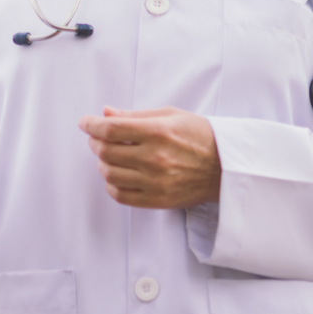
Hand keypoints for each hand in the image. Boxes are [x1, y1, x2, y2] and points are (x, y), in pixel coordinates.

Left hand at [78, 106, 220, 208]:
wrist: (227, 166)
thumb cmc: (199, 135)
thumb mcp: (169, 115)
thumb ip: (133, 115)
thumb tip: (105, 113)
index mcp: (157, 132)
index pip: (110, 129)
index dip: (91, 125)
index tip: (85, 123)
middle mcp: (155, 158)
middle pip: (105, 151)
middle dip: (95, 142)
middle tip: (98, 137)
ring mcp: (156, 182)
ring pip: (109, 173)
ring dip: (102, 162)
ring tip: (109, 155)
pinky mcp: (158, 200)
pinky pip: (121, 195)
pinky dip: (112, 184)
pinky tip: (117, 174)